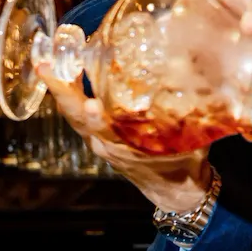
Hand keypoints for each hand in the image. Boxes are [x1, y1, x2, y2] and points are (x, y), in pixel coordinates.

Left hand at [37, 65, 213, 211]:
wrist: (175, 191)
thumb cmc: (183, 168)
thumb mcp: (193, 146)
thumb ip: (195, 120)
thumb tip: (207, 88)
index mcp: (126, 150)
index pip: (106, 132)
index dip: (96, 118)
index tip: (91, 104)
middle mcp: (105, 144)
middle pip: (76, 116)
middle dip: (60, 89)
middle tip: (45, 64)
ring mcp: (99, 140)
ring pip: (73, 112)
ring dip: (60, 87)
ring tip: (48, 59)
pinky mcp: (99, 134)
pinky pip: (79, 111)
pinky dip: (71, 91)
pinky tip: (69, 69)